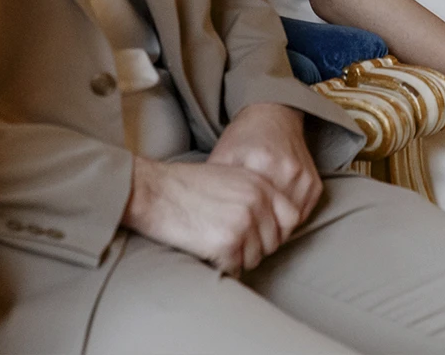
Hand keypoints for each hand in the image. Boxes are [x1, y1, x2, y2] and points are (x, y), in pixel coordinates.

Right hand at [122, 156, 294, 274]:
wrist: (153, 191)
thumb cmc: (184, 185)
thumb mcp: (229, 177)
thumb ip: (255, 195)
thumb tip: (272, 224)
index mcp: (261, 183)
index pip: (291, 218)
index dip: (274, 231)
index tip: (256, 235)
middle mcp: (258, 202)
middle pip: (272, 243)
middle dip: (251, 247)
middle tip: (224, 239)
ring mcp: (244, 223)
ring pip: (254, 259)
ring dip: (235, 258)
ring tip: (211, 240)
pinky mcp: (227, 243)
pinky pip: (235, 268)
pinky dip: (220, 266)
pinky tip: (204, 249)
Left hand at [207, 103, 320, 230]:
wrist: (272, 115)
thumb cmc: (244, 137)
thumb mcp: (223, 156)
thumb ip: (216, 185)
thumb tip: (207, 215)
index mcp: (263, 163)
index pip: (255, 212)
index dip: (244, 227)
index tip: (236, 231)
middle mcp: (288, 170)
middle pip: (275, 220)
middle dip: (261, 230)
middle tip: (247, 233)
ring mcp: (304, 177)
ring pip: (291, 221)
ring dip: (277, 227)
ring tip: (260, 225)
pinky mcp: (314, 182)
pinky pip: (304, 213)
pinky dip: (289, 218)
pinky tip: (275, 213)